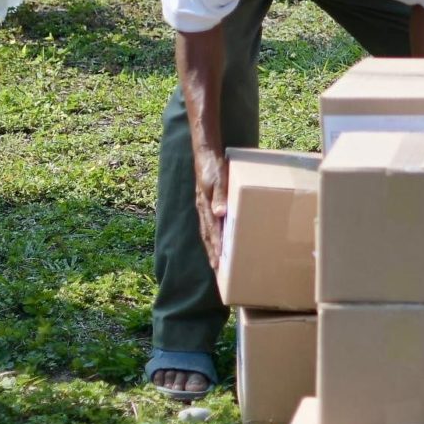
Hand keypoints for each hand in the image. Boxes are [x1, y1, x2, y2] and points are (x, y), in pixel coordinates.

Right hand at [193, 144, 229, 267]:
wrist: (205, 153)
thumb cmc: (213, 166)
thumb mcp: (218, 179)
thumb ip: (219, 196)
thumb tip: (220, 214)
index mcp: (205, 206)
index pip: (212, 231)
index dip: (216, 247)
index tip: (220, 262)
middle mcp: (203, 210)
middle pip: (207, 236)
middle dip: (212, 253)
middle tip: (218, 271)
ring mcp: (204, 207)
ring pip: (207, 232)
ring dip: (212, 247)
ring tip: (217, 262)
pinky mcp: (207, 203)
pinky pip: (210, 224)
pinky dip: (213, 236)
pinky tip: (218, 241)